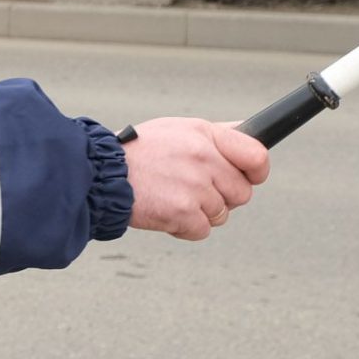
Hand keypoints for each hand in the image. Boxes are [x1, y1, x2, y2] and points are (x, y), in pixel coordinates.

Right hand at [121, 118, 269, 239]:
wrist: (101, 173)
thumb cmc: (138, 151)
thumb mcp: (178, 129)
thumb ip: (216, 134)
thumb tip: (248, 131)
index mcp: (205, 135)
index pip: (257, 157)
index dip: (256, 172)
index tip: (249, 177)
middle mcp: (203, 159)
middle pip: (241, 192)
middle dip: (222, 196)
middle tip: (194, 189)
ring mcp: (194, 187)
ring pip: (221, 214)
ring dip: (200, 212)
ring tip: (172, 196)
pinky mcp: (182, 213)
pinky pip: (202, 230)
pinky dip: (185, 227)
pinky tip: (166, 211)